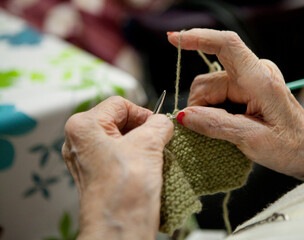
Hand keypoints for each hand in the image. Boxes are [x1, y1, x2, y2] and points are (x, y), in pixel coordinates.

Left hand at [62, 96, 173, 239]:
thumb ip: (159, 123)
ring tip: (153, 157)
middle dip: (142, 130)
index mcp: (83, 126)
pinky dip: (136, 157)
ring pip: (121, 139)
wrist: (120, 229)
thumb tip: (163, 122)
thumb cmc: (124, 190)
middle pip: (118, 121)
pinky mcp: (97, 174)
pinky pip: (119, 155)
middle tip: (158, 141)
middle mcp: (79, 141)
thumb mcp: (149, 144)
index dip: (143, 112)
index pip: (120, 104)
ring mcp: (87, 159)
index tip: (157, 125)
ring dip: (141, 144)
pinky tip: (146, 167)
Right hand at [168, 29, 303, 177]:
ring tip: (223, 130)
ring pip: (208, 90)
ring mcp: (248, 80)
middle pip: (207, 81)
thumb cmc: (289, 144)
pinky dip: (212, 110)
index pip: (227, 45)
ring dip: (206, 111)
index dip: (199, 38)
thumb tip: (185, 115)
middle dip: (199, 106)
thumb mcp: (252, 140)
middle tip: (207, 131)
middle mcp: (254, 73)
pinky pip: (216, 95)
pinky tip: (224, 124)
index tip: (174, 40)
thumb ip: (217, 125)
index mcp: (260, 80)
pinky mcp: (244, 88)